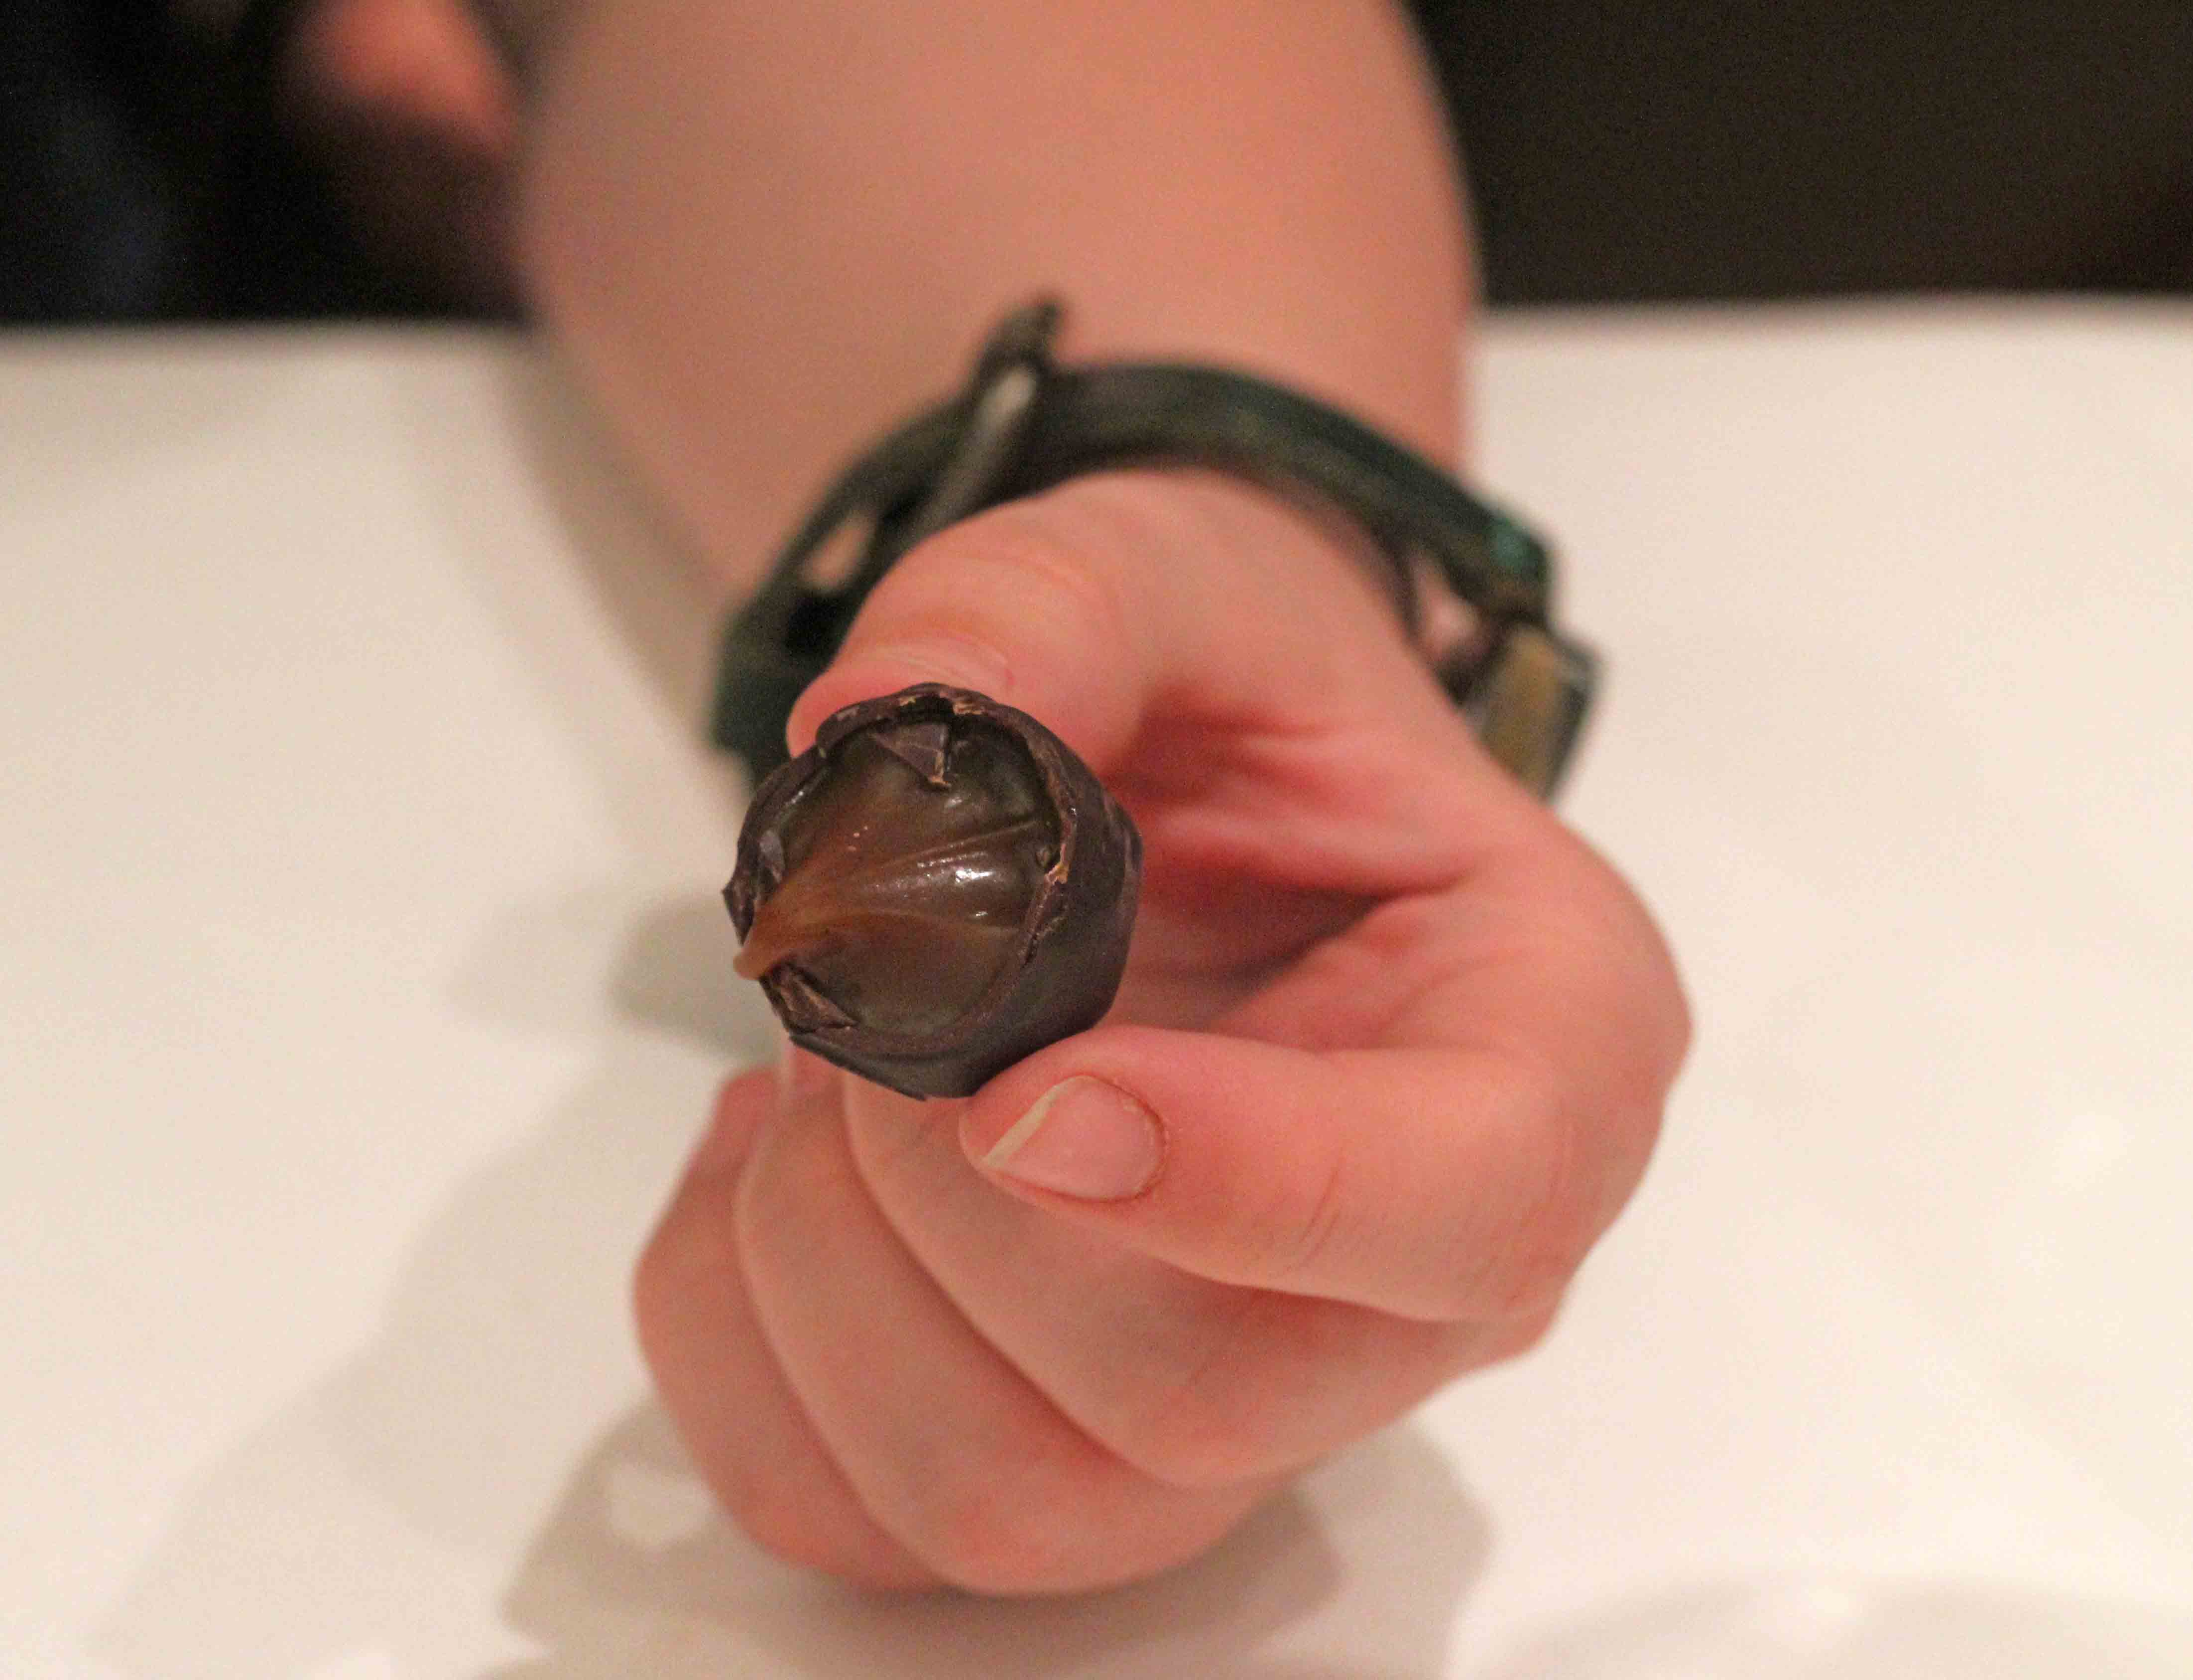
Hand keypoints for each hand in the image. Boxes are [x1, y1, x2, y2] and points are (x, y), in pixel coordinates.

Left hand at [637, 469, 1687, 1592]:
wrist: (1192, 796)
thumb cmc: (1234, 694)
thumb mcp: (1166, 573)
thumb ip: (1047, 615)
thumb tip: (865, 735)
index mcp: (1541, 1056)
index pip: (1463, 1212)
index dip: (1240, 1182)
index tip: (1021, 1087)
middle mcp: (1422, 1284)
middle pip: (1195, 1393)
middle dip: (947, 1192)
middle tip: (859, 1007)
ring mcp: (1258, 1406)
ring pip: (1018, 1498)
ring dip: (829, 1266)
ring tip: (821, 1071)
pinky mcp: (1085, 1460)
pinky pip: (861, 1516)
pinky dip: (736, 1341)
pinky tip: (767, 1170)